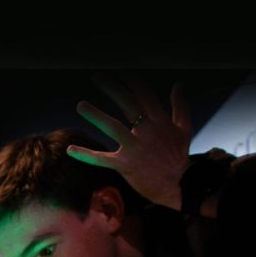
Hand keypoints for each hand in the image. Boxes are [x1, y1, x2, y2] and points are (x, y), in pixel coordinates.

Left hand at [68, 75, 192, 209]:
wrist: (180, 186)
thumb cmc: (179, 156)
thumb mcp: (184, 129)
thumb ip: (180, 106)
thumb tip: (179, 84)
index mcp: (160, 121)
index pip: (144, 94)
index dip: (130, 80)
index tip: (119, 71)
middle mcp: (148, 132)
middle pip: (128, 104)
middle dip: (112, 88)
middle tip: (97, 77)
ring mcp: (136, 148)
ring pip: (113, 127)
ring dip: (96, 115)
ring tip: (80, 105)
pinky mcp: (126, 165)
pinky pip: (102, 159)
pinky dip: (86, 155)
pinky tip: (71, 149)